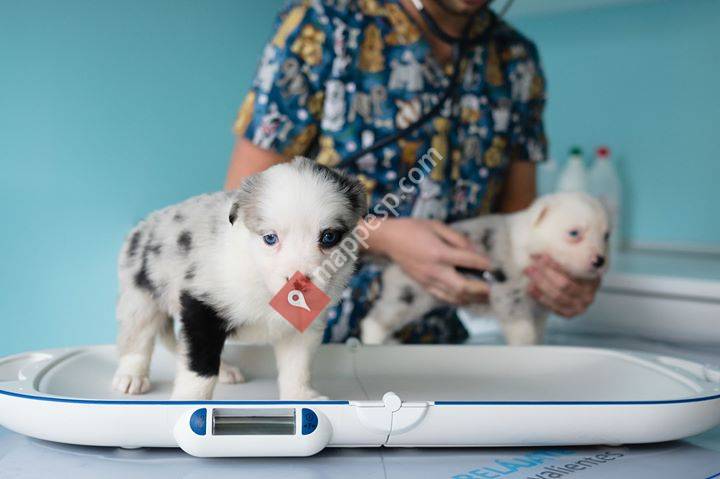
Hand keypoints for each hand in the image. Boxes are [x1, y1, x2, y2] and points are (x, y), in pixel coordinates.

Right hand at [368, 218, 490, 304]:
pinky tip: (467, 298)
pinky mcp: (423, 285)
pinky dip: (458, 300)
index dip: (485, 264)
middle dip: (482, 289)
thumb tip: (476, 251)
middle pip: (463, 287)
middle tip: (495, 288)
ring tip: (485, 296)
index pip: (468, 261)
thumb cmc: (413, 228)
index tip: (496, 266)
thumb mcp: (437, 226)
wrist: (389, 239)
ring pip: (454, 297)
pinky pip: (444, 297)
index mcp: (439, 252)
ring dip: (472, 298)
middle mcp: (434, 270)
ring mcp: (428, 280)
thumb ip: (458, 239)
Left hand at [525, 254, 600, 317]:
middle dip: (545, 273)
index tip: (541, 255)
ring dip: (540, 284)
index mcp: (594, 279)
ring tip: (529, 273)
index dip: (555, 264)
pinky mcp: (570, 314)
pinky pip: (553, 307)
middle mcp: (589, 295)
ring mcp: (580, 307)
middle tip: (530, 265)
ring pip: (557, 296)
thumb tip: (549, 238)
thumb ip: (569, 254)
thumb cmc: (575, 270)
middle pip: (563, 284)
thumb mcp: (577, 261)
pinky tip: (530, 288)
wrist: (580, 290)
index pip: (573, 272)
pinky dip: (540, 297)